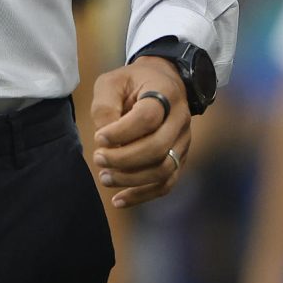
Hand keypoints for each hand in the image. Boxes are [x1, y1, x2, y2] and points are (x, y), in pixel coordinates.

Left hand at [91, 56, 190, 207]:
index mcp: (164, 92)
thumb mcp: (112, 82)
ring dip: (131, 179)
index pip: (147, 118)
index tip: (98, 137)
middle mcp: (180, 118)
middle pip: (157, 147)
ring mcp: (183, 141)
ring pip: (163, 169)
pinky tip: (119, 200)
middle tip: (98, 158)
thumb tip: (104, 142)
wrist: (163, 82)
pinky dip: (142, 195)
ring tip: (104, 177)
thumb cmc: (132, 82)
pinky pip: (166, 184)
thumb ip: (105, 107)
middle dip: (123, 158)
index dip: (121, 132)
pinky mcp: (180, 158)